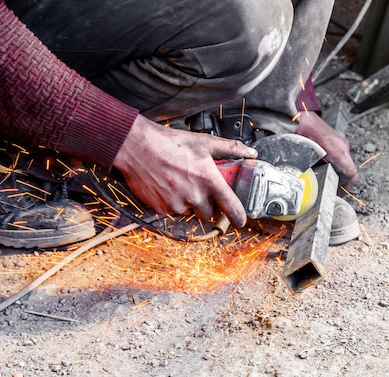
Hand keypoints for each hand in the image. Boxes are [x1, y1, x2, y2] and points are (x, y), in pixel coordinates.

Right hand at [113, 115, 257, 227]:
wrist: (137, 147)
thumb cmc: (171, 143)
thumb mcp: (204, 142)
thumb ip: (231, 149)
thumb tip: (251, 153)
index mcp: (209, 181)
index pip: (232, 208)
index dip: (238, 217)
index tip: (240, 221)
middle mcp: (195, 196)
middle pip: (208, 214)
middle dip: (206, 205)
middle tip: (199, 189)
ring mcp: (177, 205)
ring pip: (189, 212)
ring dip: (188, 203)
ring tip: (179, 182)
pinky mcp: (161, 209)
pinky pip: (172, 211)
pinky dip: (171, 202)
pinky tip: (167, 186)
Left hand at [295, 111, 357, 190]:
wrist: (299, 116)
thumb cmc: (301, 132)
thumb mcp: (305, 154)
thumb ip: (310, 170)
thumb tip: (308, 184)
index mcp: (337, 151)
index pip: (351, 173)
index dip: (346, 187)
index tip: (339, 193)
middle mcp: (342, 146)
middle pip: (349, 169)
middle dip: (342, 182)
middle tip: (333, 190)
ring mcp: (340, 141)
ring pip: (345, 162)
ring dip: (339, 173)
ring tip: (328, 180)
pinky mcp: (337, 139)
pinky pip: (341, 155)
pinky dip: (337, 164)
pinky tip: (326, 168)